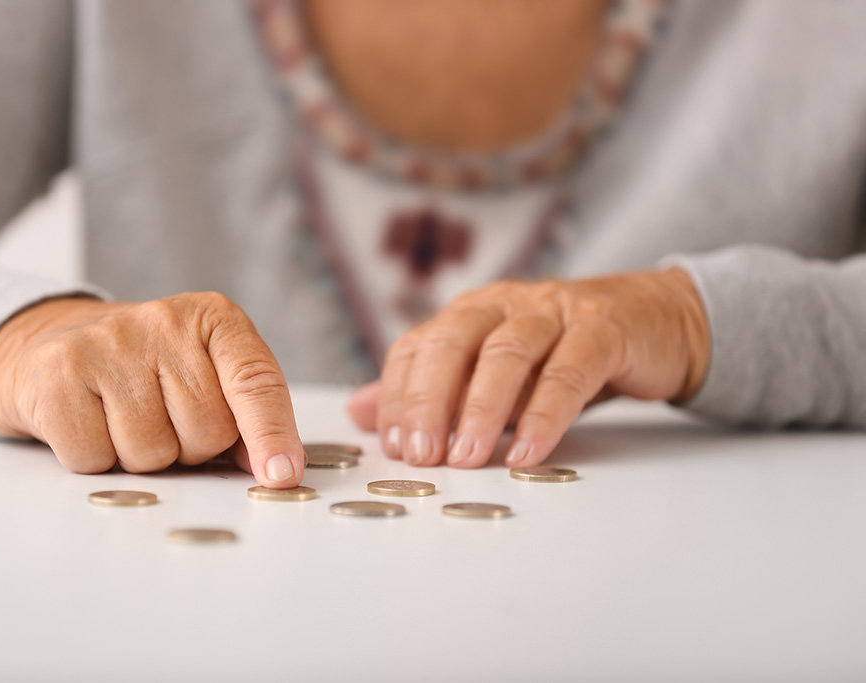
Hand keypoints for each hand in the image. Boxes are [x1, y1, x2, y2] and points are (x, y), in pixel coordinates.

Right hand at [0, 293, 304, 486]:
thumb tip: (277, 467)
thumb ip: (244, 417)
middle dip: (189, 448)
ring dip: (140, 458)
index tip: (282, 475)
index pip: (255, 381)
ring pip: (151, 452)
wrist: (49, 344)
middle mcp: (164, 320)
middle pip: (206, 430)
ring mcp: (109, 342)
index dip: (271, 433)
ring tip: (121, 420)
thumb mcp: (203, 378)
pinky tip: (88, 423)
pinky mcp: (59, 370)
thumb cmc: (142, 372)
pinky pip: (95, 458)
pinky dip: (93, 459)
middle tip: (160, 419)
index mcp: (213, 318)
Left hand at [347, 268, 709, 467]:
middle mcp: (503, 304)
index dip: (399, 396)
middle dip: (429, 401)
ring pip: (506, 354)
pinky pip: (568, 372)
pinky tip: (526, 454)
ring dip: (480, 410)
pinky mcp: (602, 330)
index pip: (416, 347)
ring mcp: (553, 312)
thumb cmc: (563, 352)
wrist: (652, 321)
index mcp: (469, 313)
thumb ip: (430, 391)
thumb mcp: (491, 372)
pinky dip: (545, 416)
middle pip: (451, 343)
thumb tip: (361, 413)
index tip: (394, 447)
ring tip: (466, 458)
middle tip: (421, 455)